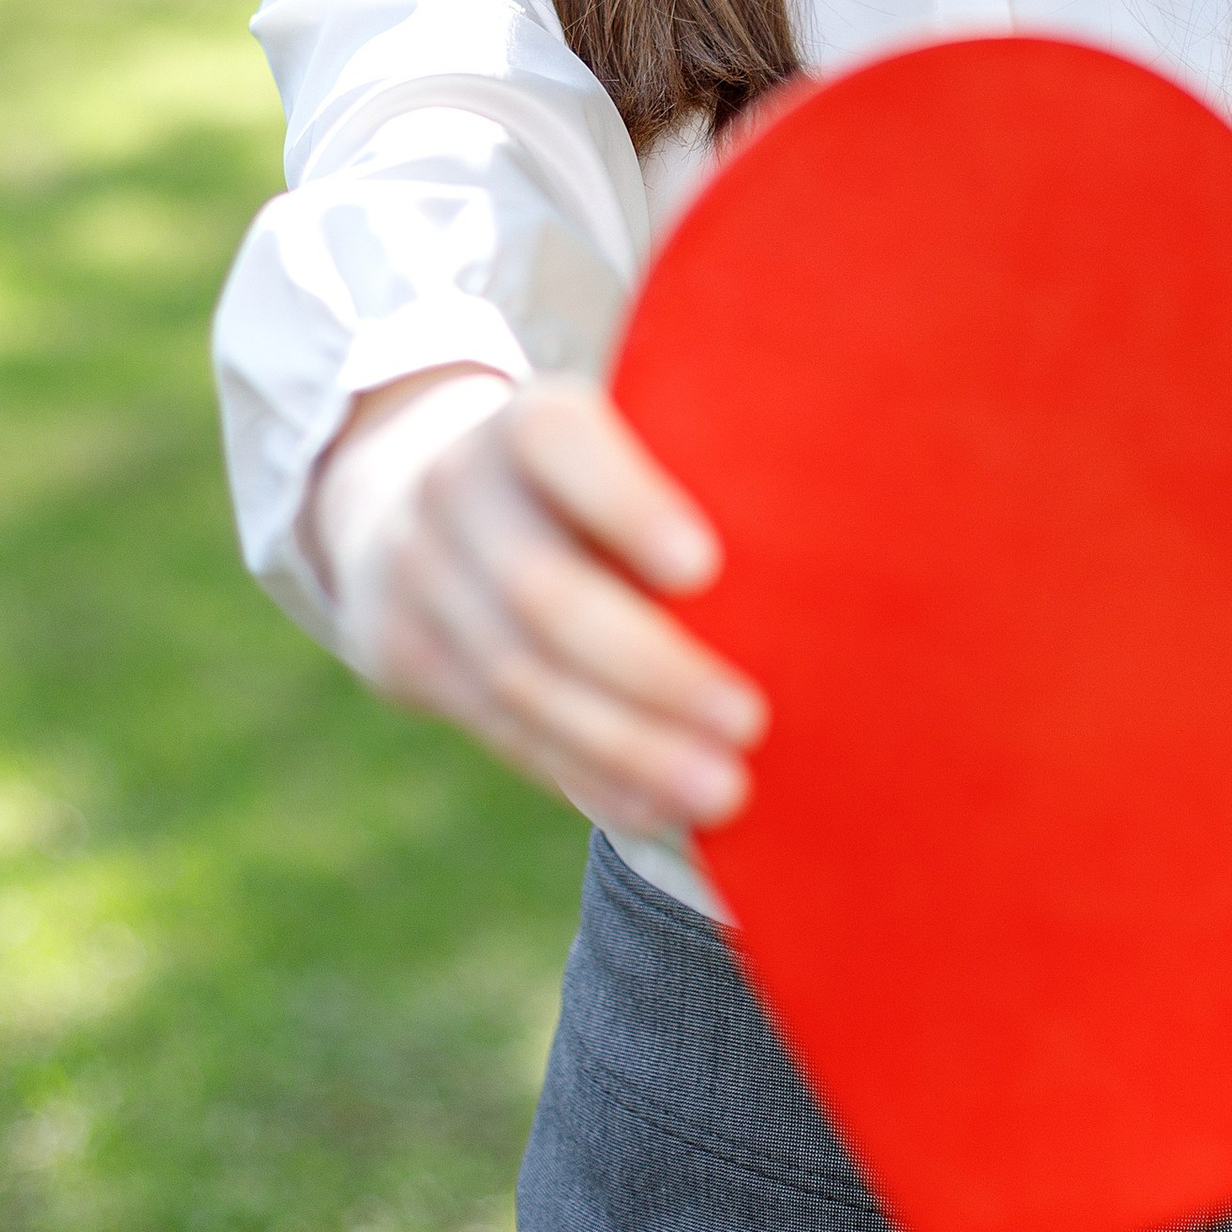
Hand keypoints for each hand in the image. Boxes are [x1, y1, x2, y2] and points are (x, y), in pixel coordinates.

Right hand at [312, 370, 763, 841]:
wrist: (401, 501)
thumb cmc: (584, 479)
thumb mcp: (619, 438)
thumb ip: (692, 474)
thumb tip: (830, 567)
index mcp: (526, 423)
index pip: (557, 442)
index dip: (626, 504)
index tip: (705, 567)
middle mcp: (459, 490)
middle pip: (543, 592)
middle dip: (651, 669)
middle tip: (749, 721)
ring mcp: (422, 576)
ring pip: (521, 679)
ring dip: (626, 746)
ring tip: (720, 790)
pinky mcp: (408, 659)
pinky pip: (503, 730)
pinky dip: (586, 774)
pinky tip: (653, 808)